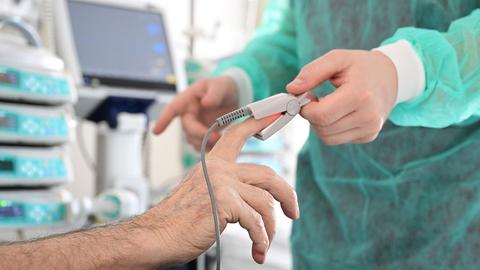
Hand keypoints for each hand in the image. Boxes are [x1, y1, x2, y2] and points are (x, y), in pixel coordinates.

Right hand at [138, 116, 298, 266]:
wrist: (156, 236)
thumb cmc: (178, 220)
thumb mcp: (202, 194)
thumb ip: (225, 187)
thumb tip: (252, 198)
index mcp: (212, 163)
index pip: (238, 134)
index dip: (259, 122)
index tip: (276, 114)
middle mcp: (219, 169)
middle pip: (268, 175)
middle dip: (287, 195)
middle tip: (292, 211)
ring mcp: (222, 184)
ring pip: (266, 202)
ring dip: (271, 228)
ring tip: (265, 243)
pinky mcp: (224, 203)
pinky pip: (256, 222)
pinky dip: (261, 239)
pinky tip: (258, 250)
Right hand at [153, 76, 239, 149]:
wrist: (233, 98)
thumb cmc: (223, 88)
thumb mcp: (221, 86)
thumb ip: (215, 94)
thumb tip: (206, 103)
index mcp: (188, 99)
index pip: (172, 109)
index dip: (164, 120)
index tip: (156, 132)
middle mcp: (188, 114)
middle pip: (188, 129)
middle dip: (201, 134)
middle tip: (217, 136)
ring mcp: (194, 126)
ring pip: (194, 140)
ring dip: (206, 142)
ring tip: (222, 137)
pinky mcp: (202, 136)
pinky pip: (202, 146)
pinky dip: (211, 146)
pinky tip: (221, 140)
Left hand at [286, 50, 397, 144]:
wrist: (392, 77)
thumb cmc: (361, 66)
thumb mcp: (337, 58)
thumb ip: (312, 72)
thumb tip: (291, 89)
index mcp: (360, 95)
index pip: (321, 115)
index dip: (305, 109)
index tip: (305, 97)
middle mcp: (368, 116)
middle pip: (322, 128)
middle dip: (311, 115)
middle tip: (314, 99)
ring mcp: (370, 129)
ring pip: (328, 138)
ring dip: (319, 123)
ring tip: (327, 105)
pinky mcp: (369, 136)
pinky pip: (337, 139)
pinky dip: (331, 128)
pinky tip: (338, 113)